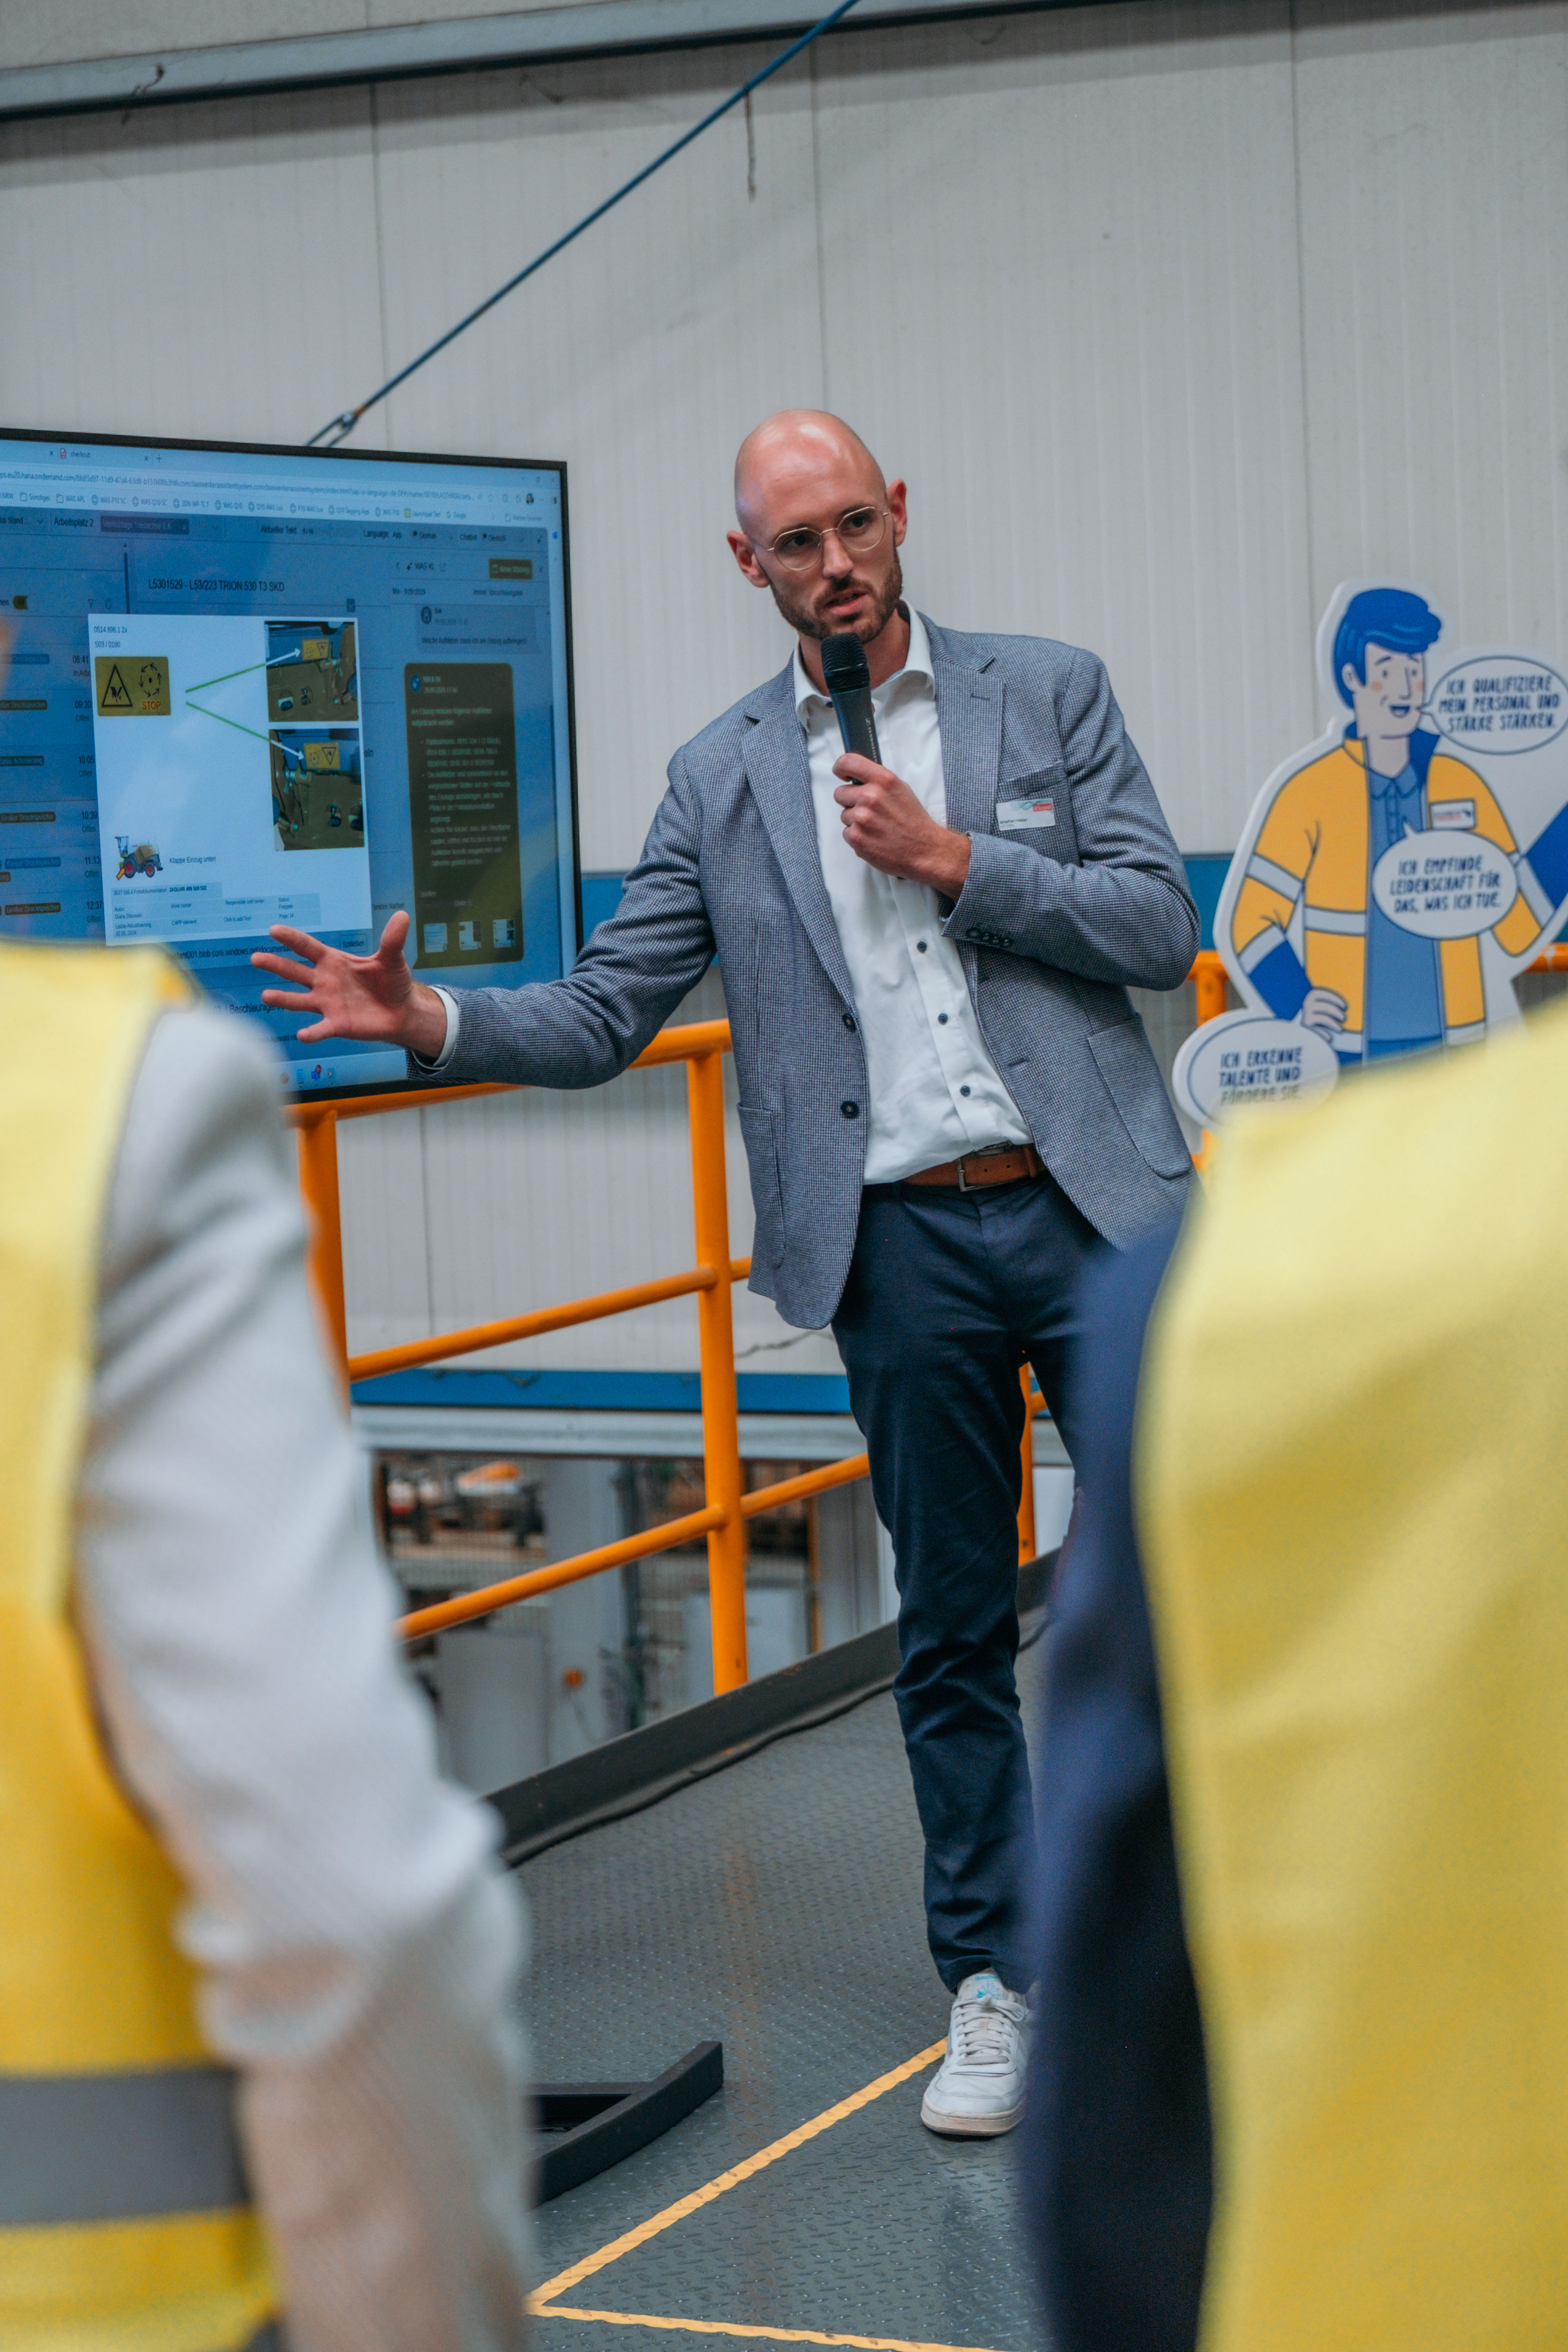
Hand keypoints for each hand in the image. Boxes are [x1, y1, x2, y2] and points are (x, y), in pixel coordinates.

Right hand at [251, 910, 448, 1056]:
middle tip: (256, 958)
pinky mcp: (336, 1024)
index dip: (292, 939)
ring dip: (283, 999)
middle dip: (276, 965)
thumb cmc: (392, 982)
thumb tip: (403, 915)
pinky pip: (321, 1029)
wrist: (402, 1011)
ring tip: (266, 996)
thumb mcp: (392, 958)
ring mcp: (327, 1003)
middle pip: (295, 971)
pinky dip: (312, 1033)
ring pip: (299, 1000)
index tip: (274, 930)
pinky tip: (302, 1035)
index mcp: (333, 962)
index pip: (308, 947)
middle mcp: (324, 981)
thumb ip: (392, 940)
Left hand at [831, 754, 971, 894]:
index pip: (848, 763)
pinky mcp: (856, 838)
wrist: (924, 850)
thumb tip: (858, 779)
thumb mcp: (901, 790)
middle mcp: (870, 797)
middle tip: (868, 810)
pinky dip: (857, 837)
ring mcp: (861, 818)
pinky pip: (846, 833)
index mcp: (883, 780)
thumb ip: (878, 782)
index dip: (840, 768)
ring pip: (844, 815)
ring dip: (855, 821)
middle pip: (840, 793)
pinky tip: (874, 838)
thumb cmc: (914, 822)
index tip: (841, 774)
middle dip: (850, 801)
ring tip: (876, 827)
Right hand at [1298, 987, 1348, 1041]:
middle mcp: (1306, 1005)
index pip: (1323, 994)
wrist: (1299, 1036)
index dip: (1335, 999)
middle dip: (1336, 1012)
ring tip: (1340, 1030)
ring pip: (1324, 1019)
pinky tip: (1329, 1038)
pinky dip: (1325, 1034)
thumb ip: (1328, 1004)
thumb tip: (1343, 1007)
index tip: (1345, 1006)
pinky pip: (1319, 1030)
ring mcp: (1305, 1016)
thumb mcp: (1319, 1008)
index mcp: (1310, 997)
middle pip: (1325, 1007)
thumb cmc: (1314, 1018)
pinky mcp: (1305, 1027)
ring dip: (1334, 1025)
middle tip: (1343, 1018)